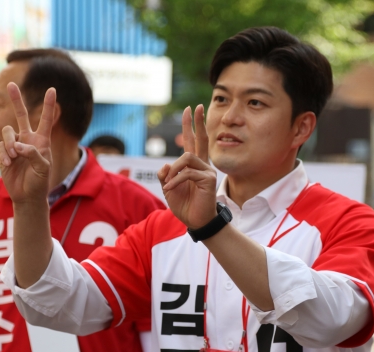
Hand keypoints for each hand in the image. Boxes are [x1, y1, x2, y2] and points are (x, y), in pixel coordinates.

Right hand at [0, 82, 55, 204]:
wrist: (27, 196)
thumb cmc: (40, 182)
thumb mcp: (42, 168)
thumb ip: (33, 154)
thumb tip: (17, 145)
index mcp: (42, 141)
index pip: (46, 120)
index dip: (48, 105)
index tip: (52, 89)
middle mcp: (28, 140)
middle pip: (21, 115)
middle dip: (16, 100)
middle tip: (11, 84)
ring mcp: (15, 145)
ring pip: (6, 132)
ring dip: (8, 144)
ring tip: (13, 158)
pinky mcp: (4, 153)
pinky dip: (3, 155)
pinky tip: (8, 165)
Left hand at [158, 105, 217, 228]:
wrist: (195, 221)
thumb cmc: (184, 205)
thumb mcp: (169, 188)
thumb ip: (165, 175)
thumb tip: (165, 165)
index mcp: (192, 165)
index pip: (192, 141)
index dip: (190, 125)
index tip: (189, 110)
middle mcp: (202, 165)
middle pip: (201, 139)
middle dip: (198, 122)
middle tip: (197, 107)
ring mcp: (207, 171)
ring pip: (187, 157)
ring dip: (173, 170)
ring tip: (168, 184)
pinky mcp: (209, 179)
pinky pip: (187, 173)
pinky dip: (175, 181)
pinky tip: (170, 189)